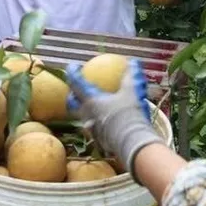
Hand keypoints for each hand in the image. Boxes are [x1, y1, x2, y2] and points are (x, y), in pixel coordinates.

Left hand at [63, 58, 163, 181]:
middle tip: (77, 89)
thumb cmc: (130, 114)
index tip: (73, 66)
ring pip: (81, 117)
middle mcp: (86, 115)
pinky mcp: (98, 140)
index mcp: (91, 101)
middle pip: (72, 103)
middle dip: (72, 95)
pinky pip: (93, 128)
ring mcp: (90, 129)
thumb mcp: (133, 92)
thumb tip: (134, 62)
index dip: (72, 72)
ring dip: (84, 109)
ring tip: (92, 106)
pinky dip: (96, 121)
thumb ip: (131, 76)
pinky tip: (106, 121)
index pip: (75, 83)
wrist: (132, 143)